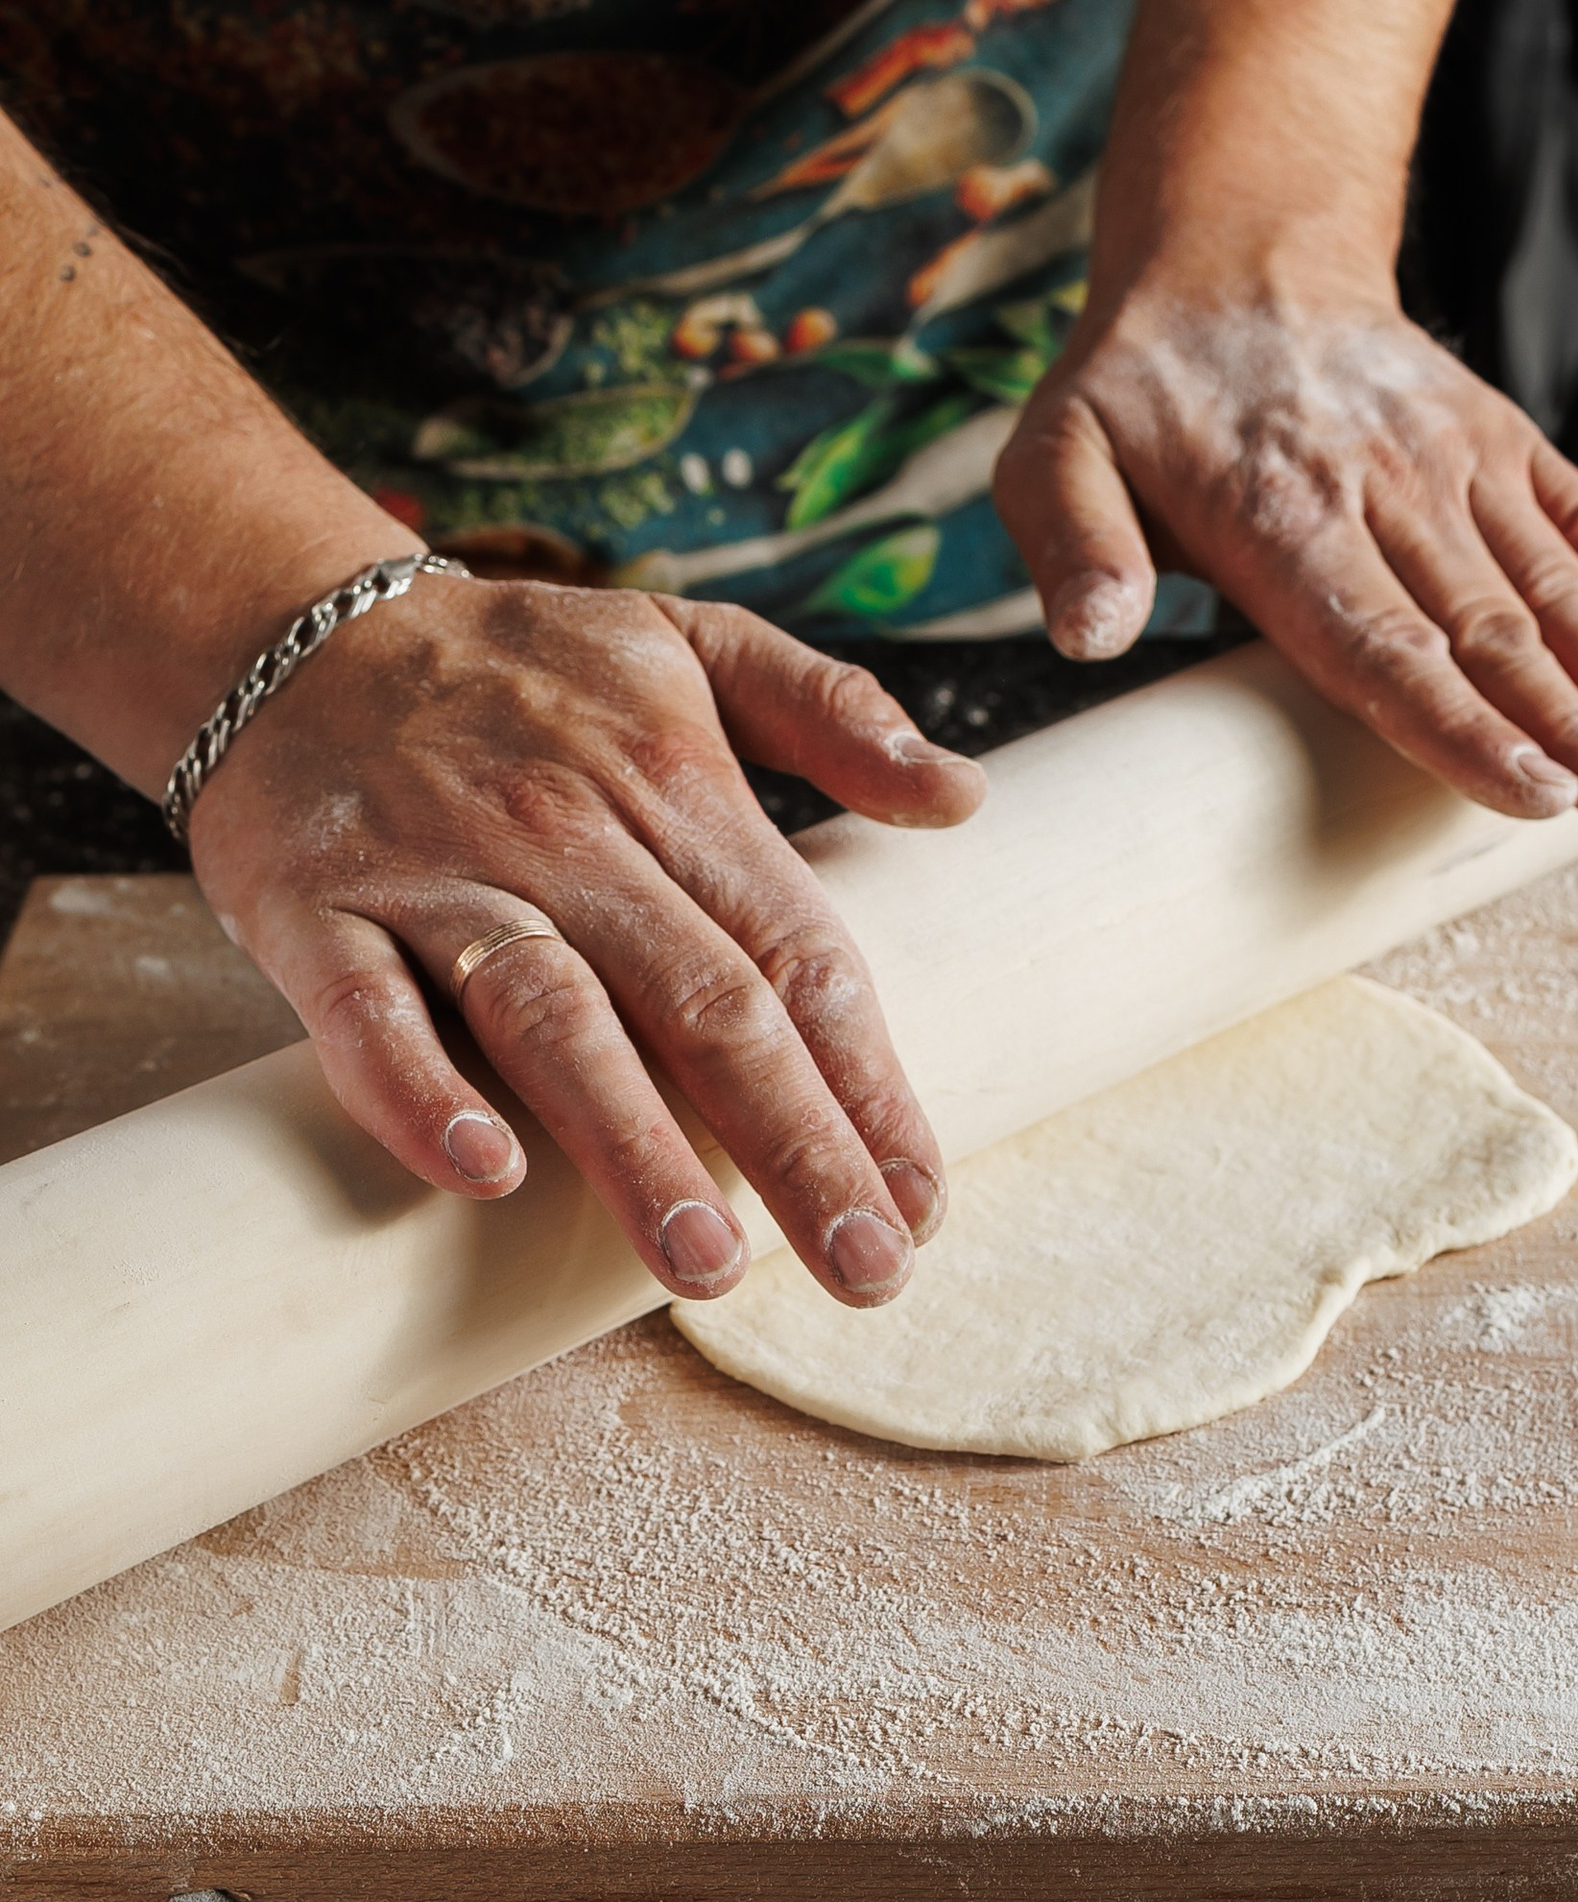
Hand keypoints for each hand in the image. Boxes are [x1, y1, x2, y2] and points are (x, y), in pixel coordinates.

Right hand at [183, 574, 983, 1303]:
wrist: (288, 629)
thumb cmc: (517, 668)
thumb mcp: (693, 646)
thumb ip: (835, 712)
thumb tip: (966, 797)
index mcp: (678, 790)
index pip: (800, 954)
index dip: (868, 1084)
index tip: (922, 1205)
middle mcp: (570, 838)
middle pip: (706, 1006)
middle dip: (795, 1147)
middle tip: (867, 1273)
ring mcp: (440, 876)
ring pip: (557, 1020)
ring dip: (635, 1148)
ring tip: (706, 1267)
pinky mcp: (317, 909)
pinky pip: (365, 1011)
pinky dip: (417, 1090)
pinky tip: (483, 1173)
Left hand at [992, 273, 1577, 833]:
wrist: (1235, 256)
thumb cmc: (1137, 392)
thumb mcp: (1052, 451)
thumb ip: (1071, 543)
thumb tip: (1087, 635)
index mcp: (1278, 517)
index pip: (1380, 644)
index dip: (1459, 725)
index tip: (1531, 790)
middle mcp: (1382, 490)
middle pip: (1490, 634)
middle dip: (1576, 731)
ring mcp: (1452, 460)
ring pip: (1547, 585)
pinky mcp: (1497, 435)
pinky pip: (1575, 509)